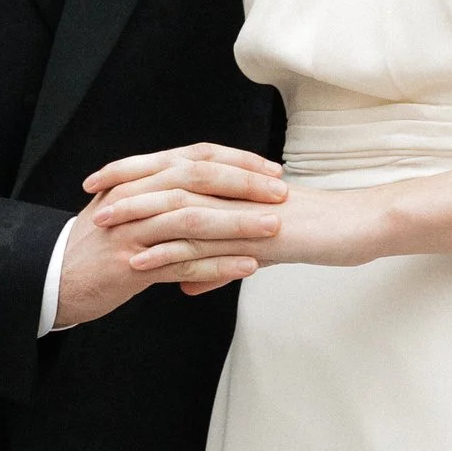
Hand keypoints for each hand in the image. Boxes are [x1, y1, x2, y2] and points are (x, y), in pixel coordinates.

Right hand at [60, 144, 289, 317]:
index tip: (271, 171)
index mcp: (138, 178)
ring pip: (192, 219)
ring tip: (273, 228)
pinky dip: (217, 265)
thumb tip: (209, 183)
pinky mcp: (129, 265)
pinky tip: (247, 267)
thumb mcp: (127, 208)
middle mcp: (134, 196)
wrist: (55, 279)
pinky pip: (182, 263)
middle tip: (280, 194)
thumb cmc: (98, 247)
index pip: (194, 157)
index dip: (236, 161)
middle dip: (243, 185)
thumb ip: (163, 193)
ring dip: (237, 223)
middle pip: (196, 179)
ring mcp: (130, 230)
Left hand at [82, 142, 369, 295]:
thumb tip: (186, 282)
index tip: (101, 179)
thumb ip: (220, 263)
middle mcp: (235, 189)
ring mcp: (244, 210)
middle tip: (90, 195)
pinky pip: (206, 244)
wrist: (361, 227)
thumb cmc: (320, 232)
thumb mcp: (261, 251)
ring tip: (104, 226)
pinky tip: (141, 263)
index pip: (176, 168)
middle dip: (126, 186)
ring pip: (180, 208)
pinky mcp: (255, 235)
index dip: (136, 170)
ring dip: (138, 216)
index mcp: (234, 183)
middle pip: (169, 179)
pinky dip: (169, 253)